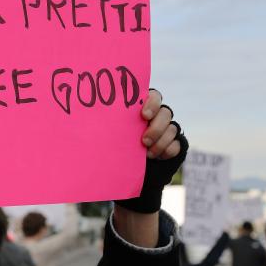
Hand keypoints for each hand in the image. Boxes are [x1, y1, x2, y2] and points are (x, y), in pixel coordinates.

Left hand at [115, 90, 187, 213]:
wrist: (125, 169)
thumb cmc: (113, 145)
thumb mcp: (110, 133)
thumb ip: (107, 123)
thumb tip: (89, 119)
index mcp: (142, 106)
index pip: (154, 96)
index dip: (152, 103)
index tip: (144, 115)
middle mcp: (157, 115)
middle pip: (165, 112)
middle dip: (156, 127)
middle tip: (144, 141)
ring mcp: (167, 129)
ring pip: (172, 128)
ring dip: (160, 142)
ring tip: (148, 154)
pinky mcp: (174, 144)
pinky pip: (176, 145)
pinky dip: (167, 151)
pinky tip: (157, 158)